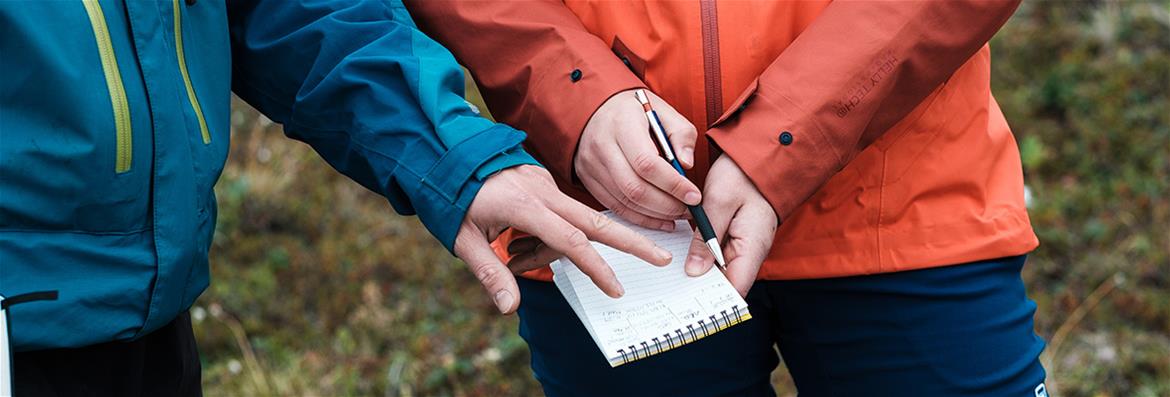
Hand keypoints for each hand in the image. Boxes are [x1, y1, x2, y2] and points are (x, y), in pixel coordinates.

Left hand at [454, 165, 672, 313]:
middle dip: (631, 241)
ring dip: (562, 249)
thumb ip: (489, 272)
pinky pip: (558, 215)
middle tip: (663, 257)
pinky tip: (515, 246)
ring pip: (576, 221)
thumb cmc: (453, 198)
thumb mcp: (463, 239)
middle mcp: (543, 193)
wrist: (448, 154)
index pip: (571, 241)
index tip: (616, 288)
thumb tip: (510, 308)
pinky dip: (548, 236)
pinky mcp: (543, 184)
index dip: (596, 268)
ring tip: (514, 258)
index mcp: (526, 206)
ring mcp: (546, 185)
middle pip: (597, 221)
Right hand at [574, 89, 701, 230]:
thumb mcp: (663, 111)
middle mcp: (602, 146)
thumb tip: (687, 164)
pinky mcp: (588, 180)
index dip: (673, 184)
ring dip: (656, 214)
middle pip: (635, 188)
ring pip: (625, 201)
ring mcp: (591, 165)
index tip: (694, 196)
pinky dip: (640, 218)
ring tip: (678, 214)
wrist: (595, 109)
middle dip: (667, 205)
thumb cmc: (634, 111)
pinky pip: (615, 207)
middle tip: (689, 209)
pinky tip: (660, 219)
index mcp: (622, 124)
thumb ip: (681, 134)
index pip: (647, 163)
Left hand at [684, 154, 776, 296]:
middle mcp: (750, 253)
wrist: (757, 156)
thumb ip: (706, 238)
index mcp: (753, 247)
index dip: (714, 300)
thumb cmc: (743, 175)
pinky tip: (681, 257)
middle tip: (671, 292)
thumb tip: (694, 272)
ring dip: (699, 274)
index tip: (688, 304)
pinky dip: (701, 258)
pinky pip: (716, 256)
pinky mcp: (732, 239)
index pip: (736, 288)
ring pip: (719, 271)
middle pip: (725, 284)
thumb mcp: (719, 202)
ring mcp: (742, 247)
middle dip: (700, 290)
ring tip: (671, 280)